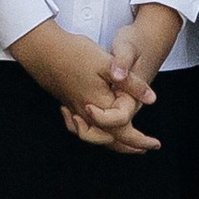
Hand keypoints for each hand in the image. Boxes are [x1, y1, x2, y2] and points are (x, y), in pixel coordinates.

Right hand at [15, 19, 160, 153]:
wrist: (43, 48)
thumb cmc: (74, 54)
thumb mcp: (107, 64)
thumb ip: (130, 84)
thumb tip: (151, 99)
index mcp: (99, 106)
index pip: (123, 132)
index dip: (140, 140)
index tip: (155, 144)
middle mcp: (86, 113)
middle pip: (109, 140)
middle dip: (129, 146)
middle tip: (146, 149)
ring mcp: (74, 110)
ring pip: (95, 135)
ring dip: (113, 141)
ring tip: (127, 143)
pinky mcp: (68, 103)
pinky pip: (84, 126)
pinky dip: (95, 132)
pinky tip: (99, 126)